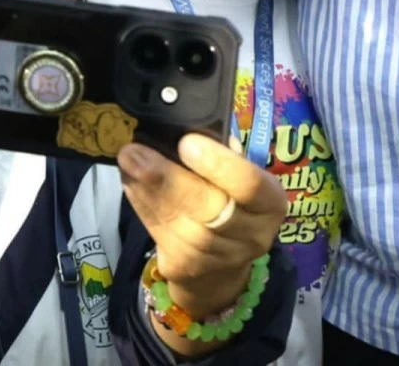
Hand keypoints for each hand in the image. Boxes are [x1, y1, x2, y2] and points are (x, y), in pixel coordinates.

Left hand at [118, 134, 285, 320]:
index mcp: (270, 202)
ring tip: (128, 162)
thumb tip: (188, 129)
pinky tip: (130, 185)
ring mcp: (219, 258)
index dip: (218, 164)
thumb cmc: (230, 198)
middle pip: (208, 208)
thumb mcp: (238, 174)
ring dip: (147, 191)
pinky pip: (160, 235)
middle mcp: (253, 235)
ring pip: (179, 224)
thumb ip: (222, 153)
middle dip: (167, 178)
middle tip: (135, 151)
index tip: (186, 142)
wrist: (223, 263)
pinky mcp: (187, 268)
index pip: (249, 184)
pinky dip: (142, 206)